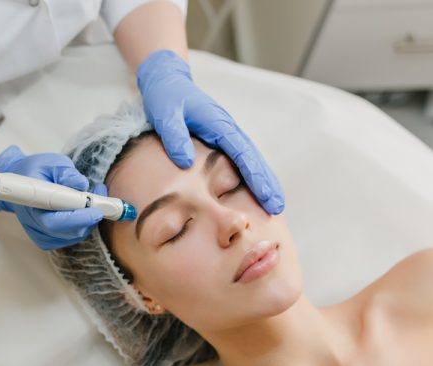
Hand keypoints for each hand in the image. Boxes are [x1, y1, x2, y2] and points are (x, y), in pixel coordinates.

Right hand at [0, 145, 104, 249]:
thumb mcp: (50, 163)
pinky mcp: (48, 240)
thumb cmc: (36, 172)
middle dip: (90, 218)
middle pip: (69, 232)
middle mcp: (35, 225)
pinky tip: (82, 210)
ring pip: (74, 235)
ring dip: (89, 219)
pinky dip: (82, 225)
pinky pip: (72, 238)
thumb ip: (65, 172)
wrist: (20, 184)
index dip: (78, 218)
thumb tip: (81, 184)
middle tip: (101, 200)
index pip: (55, 221)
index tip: (96, 210)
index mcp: (32, 205)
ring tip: (92, 198)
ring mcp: (41, 235)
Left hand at [136, 49, 284, 214]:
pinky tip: (254, 191)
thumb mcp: (165, 114)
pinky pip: (239, 159)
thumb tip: (185, 163)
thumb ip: (175, 136)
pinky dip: (250, 174)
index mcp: (219, 124)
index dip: (255, 176)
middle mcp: (227, 129)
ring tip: (272, 205)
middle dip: (266, 182)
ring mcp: (225, 134)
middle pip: (253, 158)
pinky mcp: (220, 139)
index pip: (242, 153)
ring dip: (262, 181)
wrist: (166, 81)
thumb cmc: (166, 96)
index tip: (265, 195)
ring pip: (249, 159)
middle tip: (277, 207)